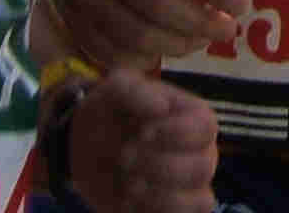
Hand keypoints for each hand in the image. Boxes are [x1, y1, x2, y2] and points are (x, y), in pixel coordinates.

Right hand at [42, 0, 247, 67]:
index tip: (241, 5)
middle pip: (156, 4)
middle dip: (199, 23)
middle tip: (227, 31)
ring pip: (132, 32)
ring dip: (174, 44)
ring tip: (201, 42)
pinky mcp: (67, 16)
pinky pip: (105, 49)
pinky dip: (138, 59)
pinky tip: (162, 55)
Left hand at [68, 70, 219, 212]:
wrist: (84, 145)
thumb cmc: (110, 111)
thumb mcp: (115, 89)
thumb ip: (136, 91)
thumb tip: (162, 109)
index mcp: (195, 118)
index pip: (205, 128)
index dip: (174, 133)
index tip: (141, 132)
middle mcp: (200, 152)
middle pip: (201, 168)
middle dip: (157, 166)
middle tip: (124, 158)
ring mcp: (189, 186)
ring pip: (200, 200)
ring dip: (158, 196)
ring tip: (128, 185)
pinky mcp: (172, 210)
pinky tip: (130, 203)